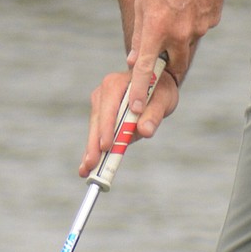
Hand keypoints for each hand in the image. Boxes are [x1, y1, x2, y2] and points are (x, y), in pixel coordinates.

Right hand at [79, 63, 178, 177]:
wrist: (157, 81)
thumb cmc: (160, 89)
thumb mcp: (163, 99)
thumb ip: (153, 114)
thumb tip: (145, 131)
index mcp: (116, 84)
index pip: (109, 108)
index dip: (107, 128)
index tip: (106, 146)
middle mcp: (103, 91)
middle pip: (97, 121)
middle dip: (94, 144)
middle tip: (91, 165)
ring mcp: (100, 102)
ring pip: (94, 129)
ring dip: (91, 150)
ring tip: (86, 170)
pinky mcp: (101, 114)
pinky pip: (97, 133)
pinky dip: (94, 149)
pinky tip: (88, 165)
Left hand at [126, 0, 224, 113]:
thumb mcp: (143, 1)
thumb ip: (140, 34)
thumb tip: (135, 61)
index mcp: (156, 28)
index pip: (145, 68)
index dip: (139, 91)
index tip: (134, 111)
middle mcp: (178, 32)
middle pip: (175, 65)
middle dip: (171, 68)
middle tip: (168, 61)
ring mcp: (199, 28)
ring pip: (189, 44)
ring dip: (182, 37)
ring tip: (179, 9)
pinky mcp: (212, 20)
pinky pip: (201, 28)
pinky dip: (195, 20)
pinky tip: (192, 0)